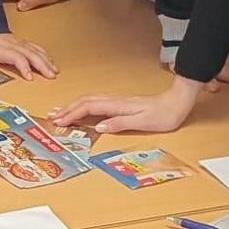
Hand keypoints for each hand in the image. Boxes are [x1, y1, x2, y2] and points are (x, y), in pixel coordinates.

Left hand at [0, 32, 56, 79]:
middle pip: (30, 54)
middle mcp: (12, 44)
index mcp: (0, 48)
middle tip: (51, 76)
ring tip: (54, 71)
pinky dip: (45, 54)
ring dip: (46, 61)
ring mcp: (18, 42)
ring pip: (35, 50)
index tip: (30, 77)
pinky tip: (51, 61)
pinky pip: (35, 47)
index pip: (16, 57)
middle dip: (42, 65)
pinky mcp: (21, 42)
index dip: (24, 66)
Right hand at [50, 75, 200, 135]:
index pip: (88, 108)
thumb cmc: (163, 115)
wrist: (177, 102)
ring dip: (72, 106)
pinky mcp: (120, 103)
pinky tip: (80, 109)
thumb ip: (119, 123)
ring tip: (59, 112)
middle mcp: (114, 100)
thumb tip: (99, 127)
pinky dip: (82, 105)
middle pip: (84, 101)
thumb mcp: (143, 122)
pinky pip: (95, 102)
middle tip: (51, 117)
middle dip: (66, 109)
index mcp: (117, 105)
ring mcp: (116, 100)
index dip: (72, 114)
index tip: (59, 122)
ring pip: (88, 100)